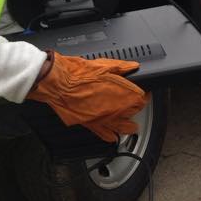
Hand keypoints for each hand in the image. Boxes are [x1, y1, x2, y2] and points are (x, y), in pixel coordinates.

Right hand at [26, 51, 147, 142]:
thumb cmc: (76, 74)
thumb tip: (133, 67)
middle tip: (135, 104)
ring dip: (129, 126)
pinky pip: (105, 135)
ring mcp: (103, 119)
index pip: (141, 98)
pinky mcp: (90, 124)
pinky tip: (113, 135)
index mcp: (121, 94)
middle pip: (134, 113)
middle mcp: (115, 110)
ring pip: (124, 128)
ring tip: (132, 125)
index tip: (142, 91)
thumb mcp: (102, 64)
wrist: (57, 83)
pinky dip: (111, 136)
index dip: (143, 94)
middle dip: (137, 108)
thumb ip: (121, 67)